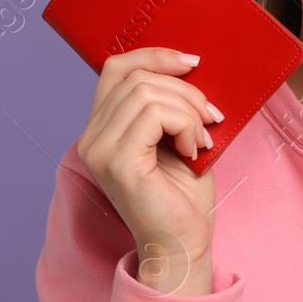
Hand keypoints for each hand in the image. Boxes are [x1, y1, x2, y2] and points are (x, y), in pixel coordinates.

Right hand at [75, 47, 223, 294]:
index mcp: (102, 128)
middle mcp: (92, 137)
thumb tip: (191, 67)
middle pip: (137, 77)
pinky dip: (185, 124)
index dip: (154, 55)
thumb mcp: (177, 137)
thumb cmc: (182, 198)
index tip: (192, 63)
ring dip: (188, 110)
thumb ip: (171, 104)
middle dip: (185, 90)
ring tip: (201, 139)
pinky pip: (154, 114)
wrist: (182, 246)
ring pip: (147, 92)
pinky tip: (193, 149)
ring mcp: (100, 150)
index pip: (116, 68)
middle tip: (210, 118)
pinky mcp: (117, 163)